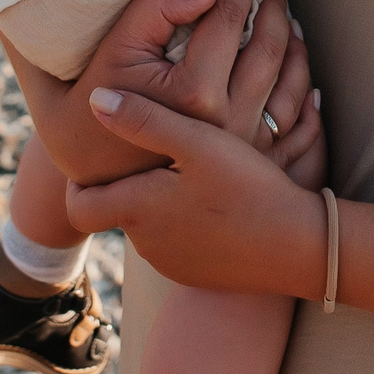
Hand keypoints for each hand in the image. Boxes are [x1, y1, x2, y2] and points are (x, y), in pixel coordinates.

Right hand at [9, 0, 319, 186]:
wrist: (94, 175)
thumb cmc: (97, 104)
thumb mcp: (116, 48)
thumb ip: (156, 9)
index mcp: (196, 92)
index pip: (231, 19)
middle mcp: (229, 122)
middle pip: (270, 47)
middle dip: (275, 5)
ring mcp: (247, 147)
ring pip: (292, 81)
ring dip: (294, 41)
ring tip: (286, 16)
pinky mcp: (255, 165)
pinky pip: (300, 124)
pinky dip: (305, 88)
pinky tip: (299, 66)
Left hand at [66, 87, 326, 300]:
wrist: (297, 246)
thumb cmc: (247, 188)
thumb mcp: (197, 141)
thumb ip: (144, 118)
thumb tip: (95, 98)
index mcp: (137, 209)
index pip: (78, 207)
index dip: (77, 183)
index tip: (93, 159)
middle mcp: (146, 244)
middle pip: (116, 212)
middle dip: (124, 185)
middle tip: (144, 154)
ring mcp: (172, 264)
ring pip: (147, 228)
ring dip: (156, 202)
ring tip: (185, 170)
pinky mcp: (197, 275)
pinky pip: (175, 245)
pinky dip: (181, 223)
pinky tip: (211, 200)